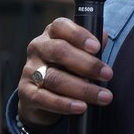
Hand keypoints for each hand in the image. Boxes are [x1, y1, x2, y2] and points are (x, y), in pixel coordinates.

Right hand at [16, 17, 113, 132]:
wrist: (40, 95)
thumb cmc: (66, 67)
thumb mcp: (78, 53)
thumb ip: (91, 45)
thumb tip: (103, 36)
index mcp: (51, 33)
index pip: (61, 26)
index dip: (79, 35)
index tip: (97, 48)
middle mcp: (38, 47)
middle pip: (59, 51)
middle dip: (87, 64)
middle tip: (108, 74)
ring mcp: (29, 69)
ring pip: (55, 78)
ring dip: (83, 89)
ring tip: (103, 96)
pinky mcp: (26, 92)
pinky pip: (44, 98)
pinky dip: (65, 104)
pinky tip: (81, 107)